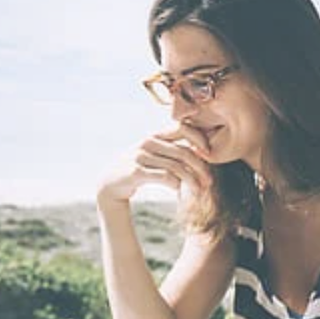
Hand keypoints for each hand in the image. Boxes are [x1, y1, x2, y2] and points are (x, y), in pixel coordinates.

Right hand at [97, 125, 213, 204]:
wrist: (110, 183)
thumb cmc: (139, 168)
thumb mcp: (153, 154)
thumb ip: (172, 149)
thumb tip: (202, 151)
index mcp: (155, 135)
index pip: (182, 127)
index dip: (199, 138)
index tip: (209, 154)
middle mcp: (147, 142)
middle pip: (183, 152)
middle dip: (200, 168)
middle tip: (209, 181)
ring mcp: (140, 156)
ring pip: (176, 167)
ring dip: (191, 181)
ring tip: (198, 190)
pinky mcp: (136, 171)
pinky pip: (164, 176)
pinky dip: (176, 184)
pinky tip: (179, 190)